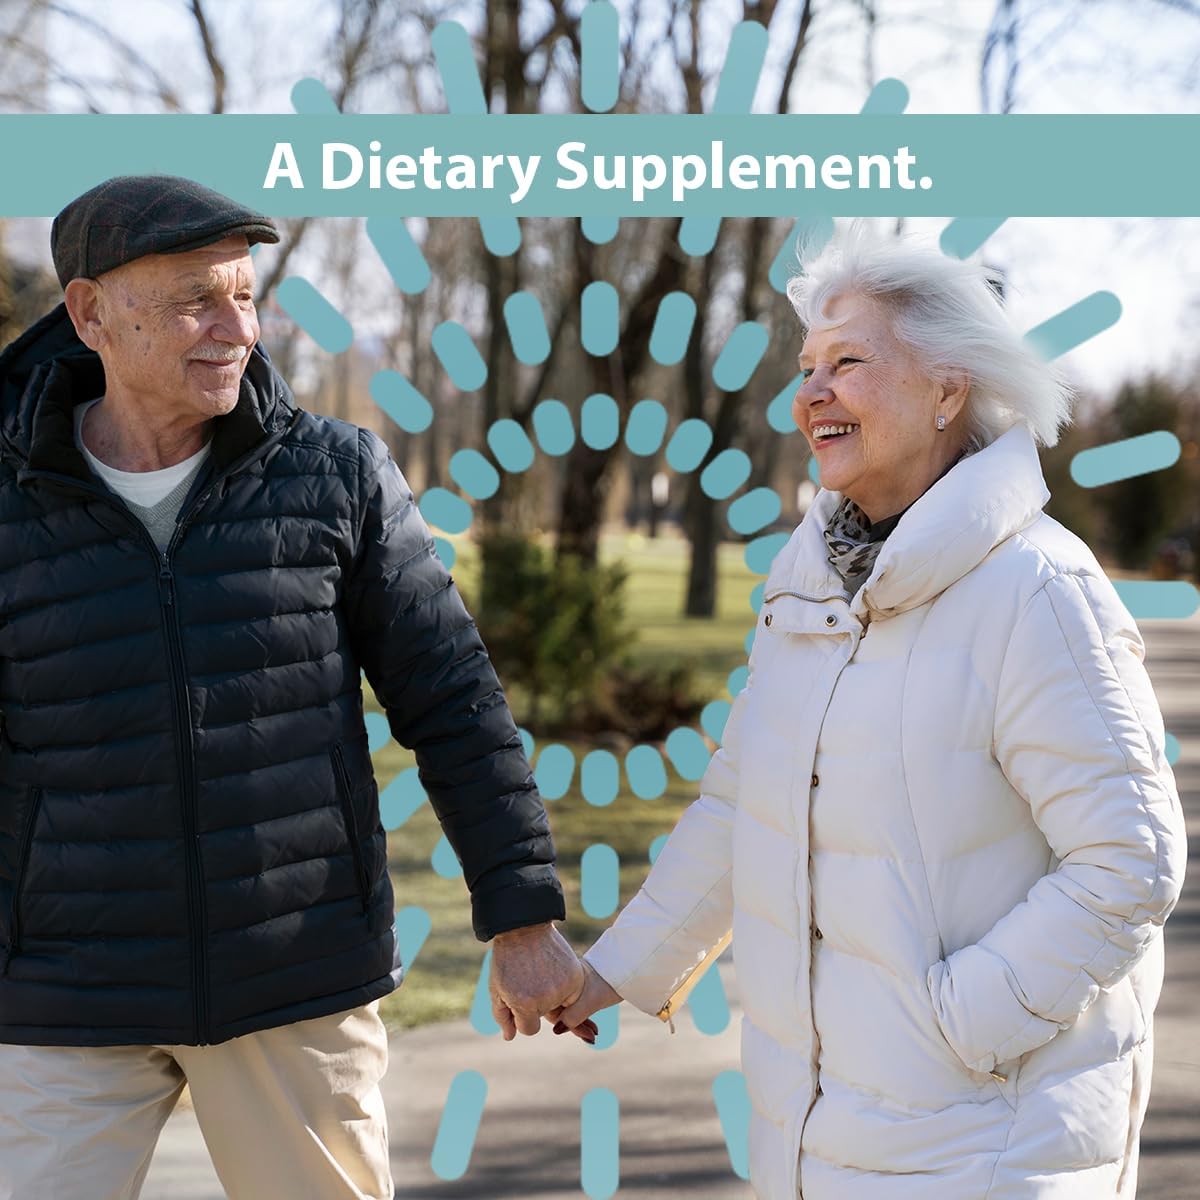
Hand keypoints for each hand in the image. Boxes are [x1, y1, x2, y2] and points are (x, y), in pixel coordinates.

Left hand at [489, 922, 584, 1040]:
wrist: (524, 928)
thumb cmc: (506, 959)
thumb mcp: (497, 989)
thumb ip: (503, 1017)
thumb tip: (510, 1037)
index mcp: (524, 1004)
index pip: (528, 1029)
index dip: (521, 1015)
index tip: (518, 997)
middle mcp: (547, 999)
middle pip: (544, 1016)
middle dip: (536, 1003)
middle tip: (529, 979)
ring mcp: (564, 987)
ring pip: (560, 1006)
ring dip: (551, 995)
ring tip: (540, 973)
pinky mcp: (576, 977)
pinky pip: (572, 994)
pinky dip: (564, 987)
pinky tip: (552, 971)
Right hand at [551, 959, 622, 1035]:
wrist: (628, 967)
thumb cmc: (609, 982)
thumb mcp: (589, 1002)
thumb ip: (572, 1017)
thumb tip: (556, 1031)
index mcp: (559, 976)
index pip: (551, 1005)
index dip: (564, 1024)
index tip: (582, 1035)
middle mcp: (562, 978)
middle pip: (559, 1007)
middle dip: (573, 1025)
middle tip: (590, 1038)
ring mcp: (571, 980)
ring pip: (568, 1008)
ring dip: (580, 1023)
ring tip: (594, 1035)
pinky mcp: (581, 985)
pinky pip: (575, 1005)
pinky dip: (583, 1017)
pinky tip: (594, 1028)